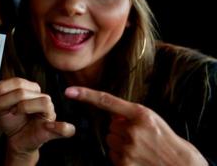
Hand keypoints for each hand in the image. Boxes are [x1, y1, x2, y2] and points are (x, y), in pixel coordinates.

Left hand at [0, 78, 74, 164]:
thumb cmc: (12, 121)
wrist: (16, 140)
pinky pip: (64, 128)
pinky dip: (62, 127)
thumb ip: (1, 95)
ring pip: (42, 101)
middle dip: (6, 98)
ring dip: (23, 106)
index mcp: (32, 90)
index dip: (2, 87)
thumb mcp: (2, 106)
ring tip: (13, 112)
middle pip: (26, 91)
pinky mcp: (53, 129)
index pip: (19, 82)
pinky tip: (50, 126)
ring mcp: (50, 113)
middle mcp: (42, 98)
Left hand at [65, 86, 207, 165]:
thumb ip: (129, 114)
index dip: (86, 95)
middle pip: (110, 127)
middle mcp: (132, 129)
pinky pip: (113, 156)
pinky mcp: (124, 163)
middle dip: (121, 132)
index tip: (69, 91)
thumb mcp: (150, 119)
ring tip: (140, 149)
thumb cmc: (164, 139)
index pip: (107, 101)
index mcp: (140, 114)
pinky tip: (137, 158)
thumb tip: (111, 116)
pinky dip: (122, 158)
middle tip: (140, 138)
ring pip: (110, 142)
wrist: (180, 163)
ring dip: (121, 145)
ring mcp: (128, 148)